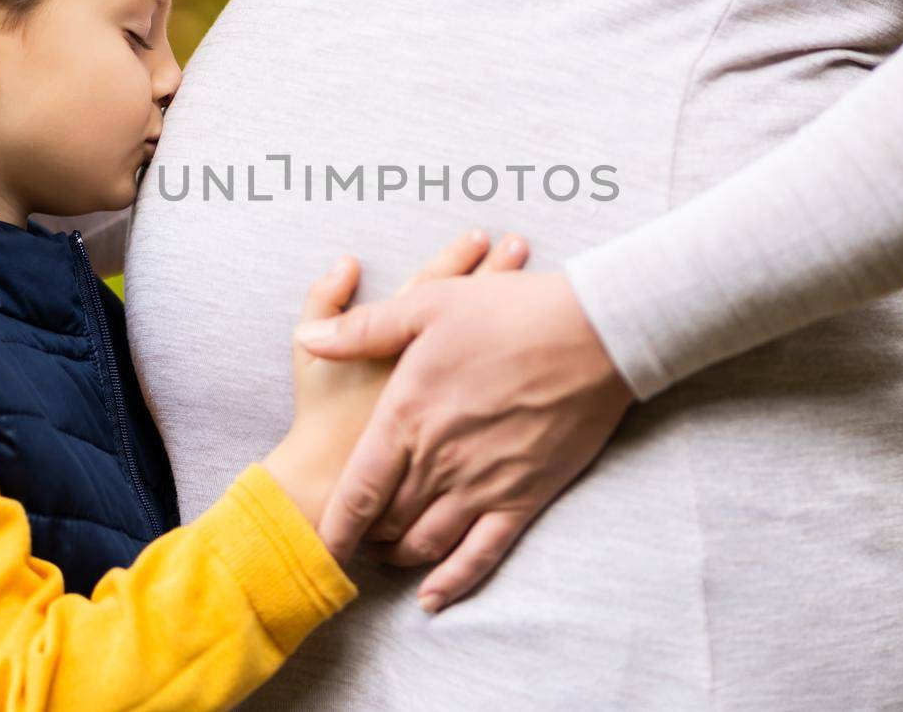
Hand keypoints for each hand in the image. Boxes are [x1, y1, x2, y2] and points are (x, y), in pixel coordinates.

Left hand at [293, 269, 634, 612]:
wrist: (593, 332)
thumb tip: (310, 339)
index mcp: (407, 417)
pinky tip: (432, 597)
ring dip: (400, 556)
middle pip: (387, 522)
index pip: (357, 491)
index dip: (334, 525)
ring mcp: (483, 485)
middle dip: (364, 538)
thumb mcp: (427, 305)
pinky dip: (453, 582)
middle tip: (353, 540)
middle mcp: (439, 461)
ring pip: (427, 543)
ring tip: (387, 554)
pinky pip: (481, 554)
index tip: (318, 540)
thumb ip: (363, 330)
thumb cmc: (508, 312)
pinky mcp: (524, 497)